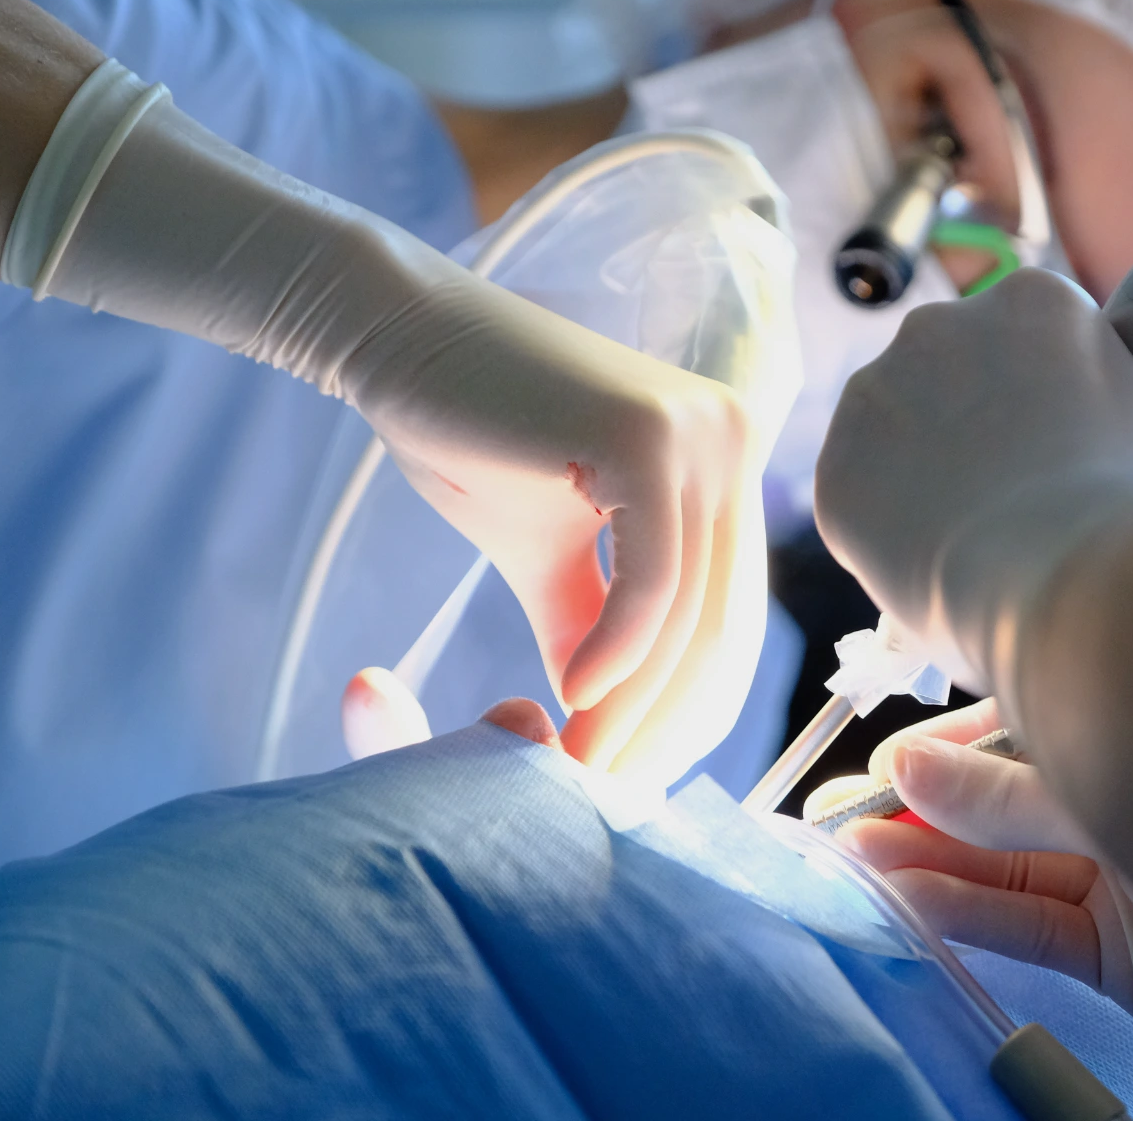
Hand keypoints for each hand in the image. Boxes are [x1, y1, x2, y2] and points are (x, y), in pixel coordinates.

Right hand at [34, 97, 766, 783]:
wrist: (399, 340)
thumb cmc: (472, 434)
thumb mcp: (550, 558)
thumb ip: (592, 630)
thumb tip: (607, 724)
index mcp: (724, 466)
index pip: (732, 617)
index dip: (689, 712)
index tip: (634, 777)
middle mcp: (734, 442)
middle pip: (723, 626)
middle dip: (667, 725)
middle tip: (607, 792)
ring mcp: (701, 434)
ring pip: (688, 614)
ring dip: (634, 706)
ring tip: (575, 763)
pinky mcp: (649, 437)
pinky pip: (653, 580)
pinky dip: (617, 654)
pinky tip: (570, 701)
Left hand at [814, 269, 1132, 699]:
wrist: (1069, 585)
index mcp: (1034, 301)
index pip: (1030, 340)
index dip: (1043, 398)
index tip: (1057, 446)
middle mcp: (941, 325)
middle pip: (953, 374)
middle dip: (974, 425)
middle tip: (1014, 497)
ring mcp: (878, 393)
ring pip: (897, 430)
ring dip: (923, 469)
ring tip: (974, 539)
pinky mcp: (838, 467)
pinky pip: (862, 495)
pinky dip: (886, 526)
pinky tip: (932, 561)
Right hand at [830, 700, 1132, 1010]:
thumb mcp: (1106, 798)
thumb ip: (1004, 794)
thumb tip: (901, 764)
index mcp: (1132, 733)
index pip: (1022, 716)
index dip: (948, 735)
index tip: (883, 760)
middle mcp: (1121, 796)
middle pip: (1001, 795)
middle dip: (917, 804)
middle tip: (833, 816)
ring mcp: (1119, 875)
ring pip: (1005, 863)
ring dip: (926, 861)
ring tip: (850, 858)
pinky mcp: (1119, 953)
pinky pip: (1031, 923)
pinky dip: (968, 915)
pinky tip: (905, 902)